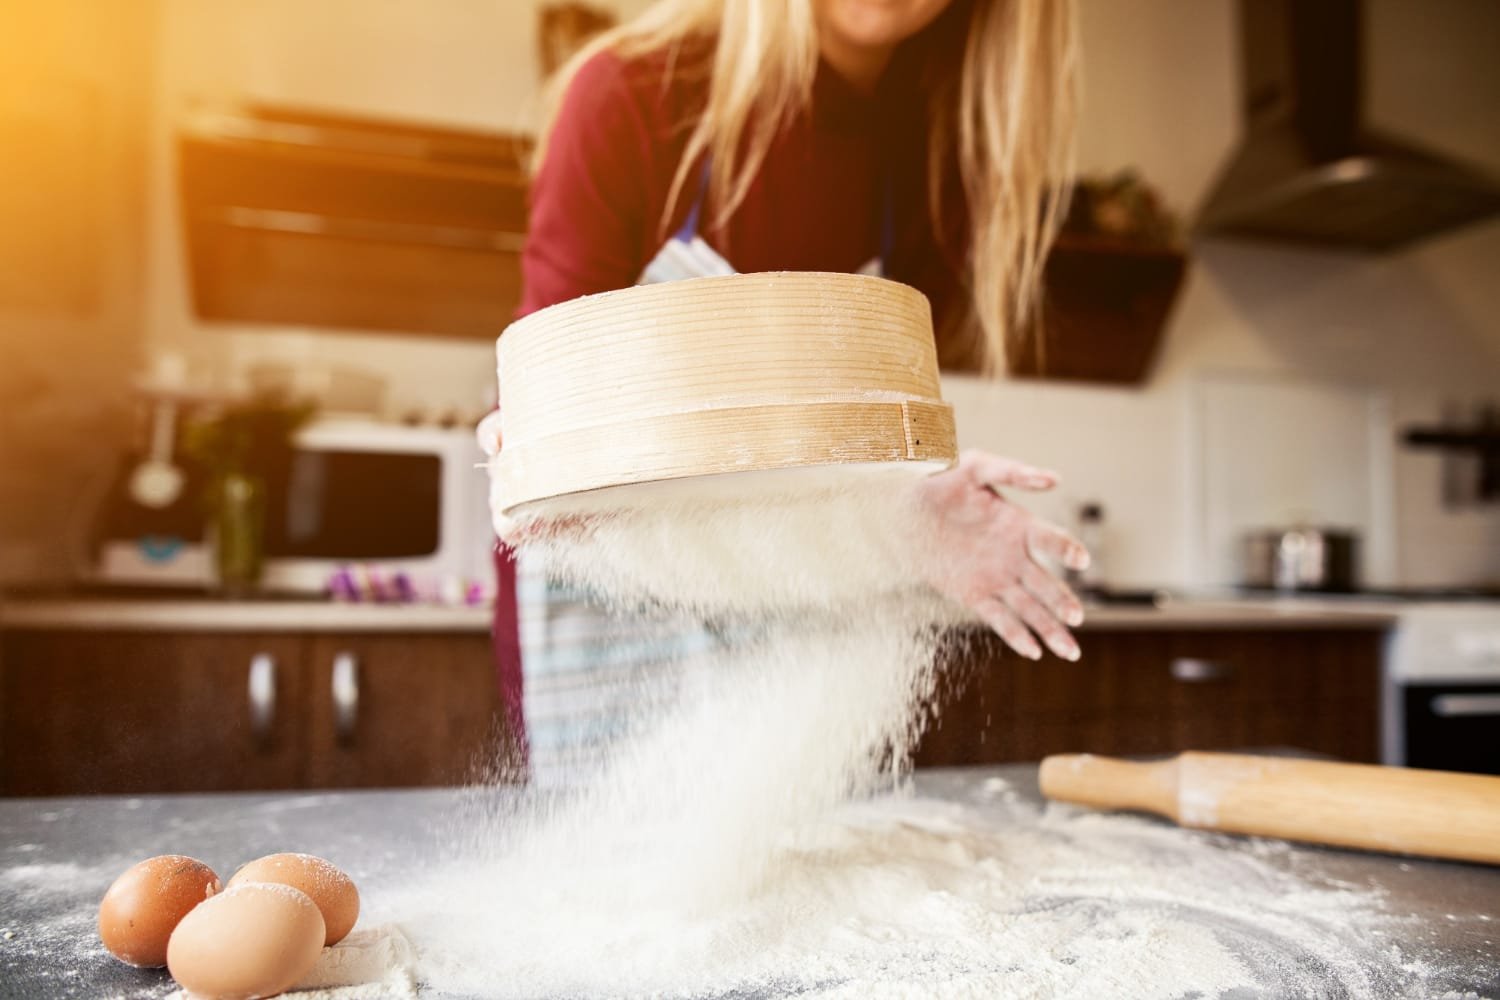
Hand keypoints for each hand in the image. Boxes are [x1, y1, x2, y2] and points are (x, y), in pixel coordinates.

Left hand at [912, 449, 1088, 660]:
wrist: (901, 507)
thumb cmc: (941, 479)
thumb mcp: (974, 466)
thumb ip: (1012, 472)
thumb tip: (1054, 479)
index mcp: (1019, 525)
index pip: (1052, 540)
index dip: (1067, 549)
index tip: (1080, 560)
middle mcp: (1014, 556)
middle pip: (1047, 584)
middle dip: (1062, 603)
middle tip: (1076, 618)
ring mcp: (995, 578)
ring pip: (1030, 608)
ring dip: (1050, 629)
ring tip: (1070, 652)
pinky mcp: (973, 595)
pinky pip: (999, 619)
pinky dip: (1016, 636)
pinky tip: (1034, 652)